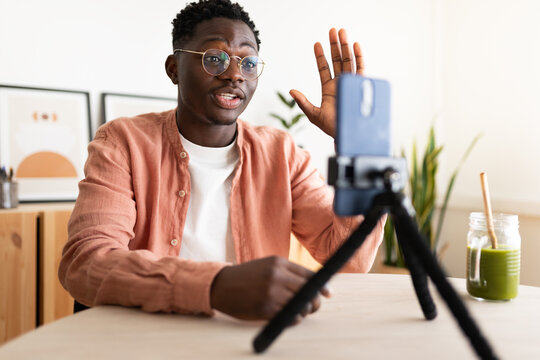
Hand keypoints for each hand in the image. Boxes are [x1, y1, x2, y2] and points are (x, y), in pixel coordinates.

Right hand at [210, 256, 330, 321]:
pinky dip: (293, 319)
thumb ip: (288, 272)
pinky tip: (289, 317)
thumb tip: (314, 284)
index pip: (309, 275)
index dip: (321, 286)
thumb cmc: (247, 276)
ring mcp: (271, 292)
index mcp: (278, 263)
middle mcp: (276, 276)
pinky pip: (289, 316)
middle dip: (315, 301)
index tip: (327, 294)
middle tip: (313, 306)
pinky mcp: (265, 308)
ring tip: (298, 312)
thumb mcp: (267, 266)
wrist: (222, 285)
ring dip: (304, 312)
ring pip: (301, 305)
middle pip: (308, 291)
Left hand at [290, 28, 363, 138]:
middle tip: (332, 30)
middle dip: (335, 45)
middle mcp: (340, 84)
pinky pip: (360, 69)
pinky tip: (355, 45)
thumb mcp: (313, 114)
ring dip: (345, 46)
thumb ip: (303, 102)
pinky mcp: (359, 86)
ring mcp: (350, 84)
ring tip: (341, 32)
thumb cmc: (331, 127)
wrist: (346, 134)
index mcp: (329, 89)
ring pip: (348, 61)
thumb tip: (292, 90)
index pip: (324, 68)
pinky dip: (358, 57)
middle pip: (337, 60)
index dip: (320, 56)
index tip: (317, 43)